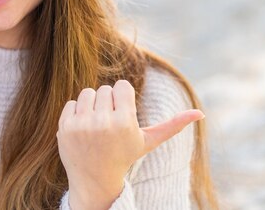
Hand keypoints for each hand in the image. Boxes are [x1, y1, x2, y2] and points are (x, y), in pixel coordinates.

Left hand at [57, 80, 203, 209]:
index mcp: (124, 123)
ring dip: (92, 105)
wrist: (94, 180)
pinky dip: (77, 113)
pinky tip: (83, 130)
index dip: (123, 98)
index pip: (122, 86)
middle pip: (104, 89)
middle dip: (108, 103)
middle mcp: (102, 123)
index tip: (123, 114)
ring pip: (87, 93)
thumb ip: (173, 126)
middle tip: (109, 124)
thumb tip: (200, 113)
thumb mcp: (147, 141)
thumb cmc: (124, 156)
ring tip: (97, 125)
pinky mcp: (64, 127)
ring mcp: (81, 125)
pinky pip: (72, 103)